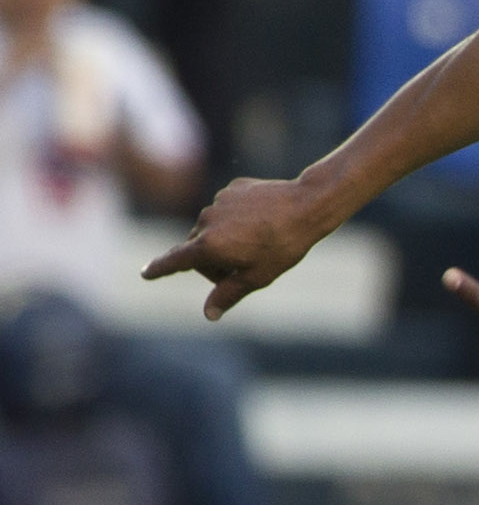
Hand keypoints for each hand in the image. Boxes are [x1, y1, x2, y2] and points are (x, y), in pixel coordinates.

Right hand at [144, 176, 337, 318]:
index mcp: (208, 246)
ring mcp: (218, 202)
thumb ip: (228, 294)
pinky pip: (227, 210)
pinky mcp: (232, 189)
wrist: (307, 205)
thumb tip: (208, 315)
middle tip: (245, 267)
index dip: (159, 269)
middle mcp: (206, 222)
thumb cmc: (283, 246)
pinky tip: (262, 221)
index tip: (145, 273)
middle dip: (214, 262)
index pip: (175, 261)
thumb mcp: (257, 277)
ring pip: (213, 228)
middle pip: (198, 249)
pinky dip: (238, 219)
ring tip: (258, 242)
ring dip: (225, 239)